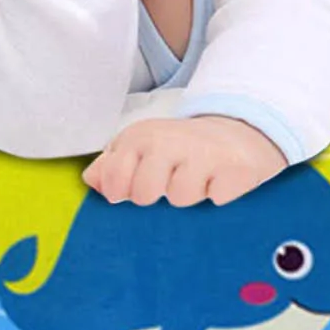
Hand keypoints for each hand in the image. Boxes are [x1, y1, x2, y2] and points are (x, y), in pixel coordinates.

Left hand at [84, 116, 288, 207]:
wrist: (237, 131)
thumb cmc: (179, 148)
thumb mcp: (140, 149)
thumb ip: (110, 167)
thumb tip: (92, 181)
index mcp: (140, 137)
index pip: (115, 181)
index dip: (123, 193)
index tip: (135, 188)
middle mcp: (170, 140)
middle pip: (144, 194)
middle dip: (157, 196)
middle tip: (171, 181)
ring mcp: (204, 153)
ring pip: (181, 198)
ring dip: (190, 196)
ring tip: (198, 179)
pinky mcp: (236, 168)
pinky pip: (217, 198)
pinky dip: (219, 196)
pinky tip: (220, 181)